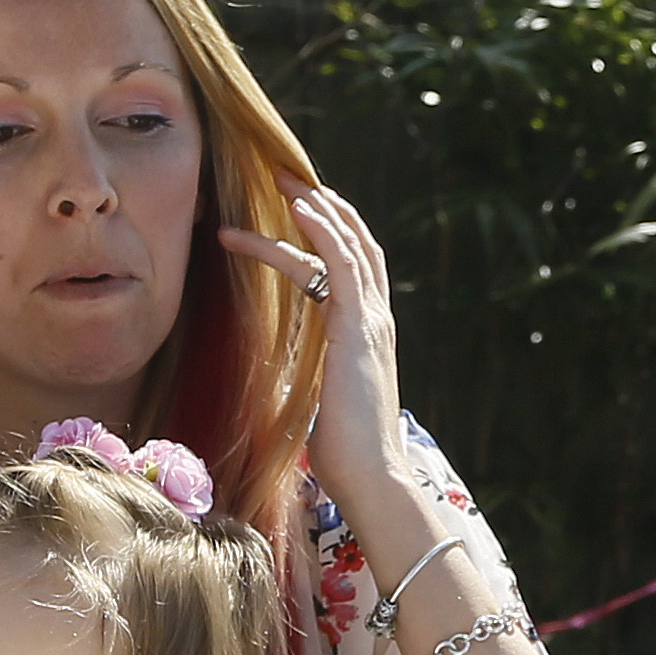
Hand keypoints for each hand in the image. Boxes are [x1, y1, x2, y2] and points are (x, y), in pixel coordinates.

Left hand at [219, 180, 400, 502]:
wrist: (373, 477)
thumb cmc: (347, 456)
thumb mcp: (323, 405)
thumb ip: (313, 380)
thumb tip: (288, 380)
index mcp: (368, 338)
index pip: (352, 270)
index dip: (327, 235)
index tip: (293, 212)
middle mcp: (376, 321)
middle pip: (357, 244)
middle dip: (321, 206)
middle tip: (284, 177)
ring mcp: (372, 322)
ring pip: (350, 245)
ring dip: (315, 207)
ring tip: (279, 180)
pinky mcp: (358, 328)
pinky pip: (342, 264)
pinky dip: (322, 231)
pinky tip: (299, 209)